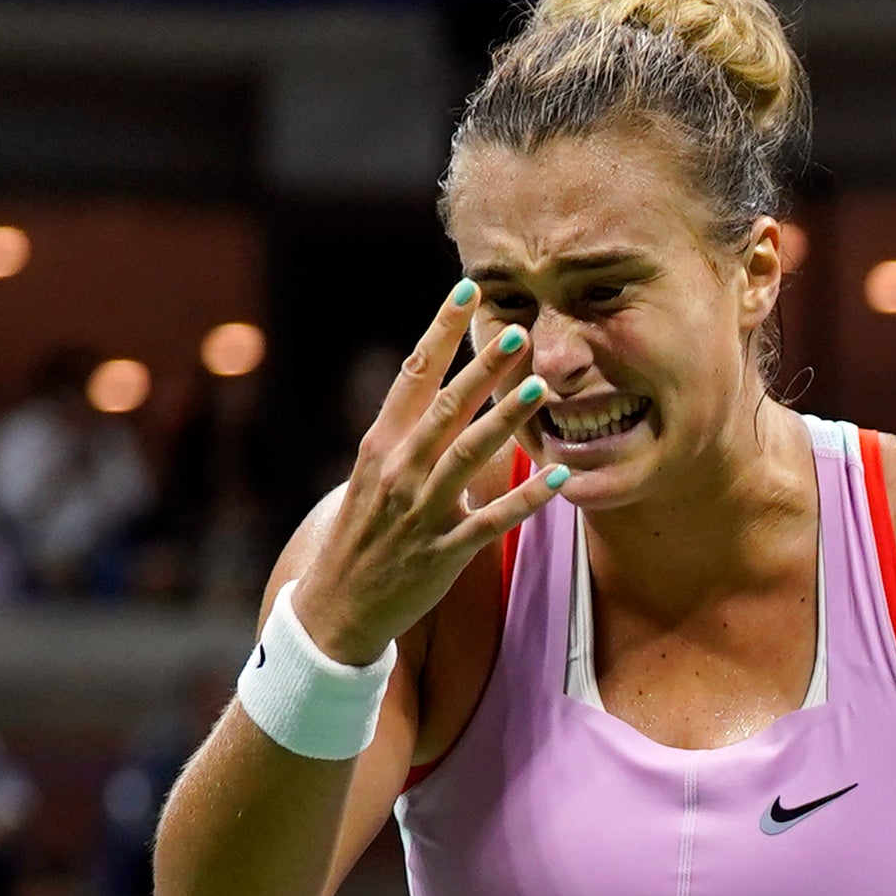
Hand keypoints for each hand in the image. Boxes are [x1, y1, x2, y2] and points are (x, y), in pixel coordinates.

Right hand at [294, 284, 572, 663]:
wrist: (337, 606)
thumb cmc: (363, 533)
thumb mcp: (373, 473)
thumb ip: (406, 433)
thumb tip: (437, 387)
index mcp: (380, 443)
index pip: (412, 373)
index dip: (440, 330)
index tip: (466, 289)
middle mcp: (399, 470)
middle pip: (444, 408)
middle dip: (481, 368)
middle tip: (516, 330)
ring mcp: (421, 511)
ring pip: (466, 457)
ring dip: (504, 421)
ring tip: (540, 389)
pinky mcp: (444, 551)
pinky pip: (491, 520)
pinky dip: (526, 499)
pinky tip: (558, 476)